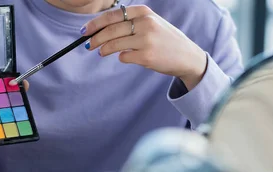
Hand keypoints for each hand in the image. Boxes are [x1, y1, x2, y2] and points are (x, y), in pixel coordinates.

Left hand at [82, 5, 206, 89]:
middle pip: (110, 30)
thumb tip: (101, 28)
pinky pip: (124, 57)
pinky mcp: (146, 56)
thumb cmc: (165, 39)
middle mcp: (145, 23)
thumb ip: (130, 22)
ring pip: (113, 44)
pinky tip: (125, 56)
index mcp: (144, 12)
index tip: (85, 30)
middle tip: (88, 44)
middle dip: (95, 38)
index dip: (95, 23)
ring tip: (100, 52)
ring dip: (103, 49)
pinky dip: (121, 57)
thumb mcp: (151, 22)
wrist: (187, 56)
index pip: (112, 15)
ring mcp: (146, 40)